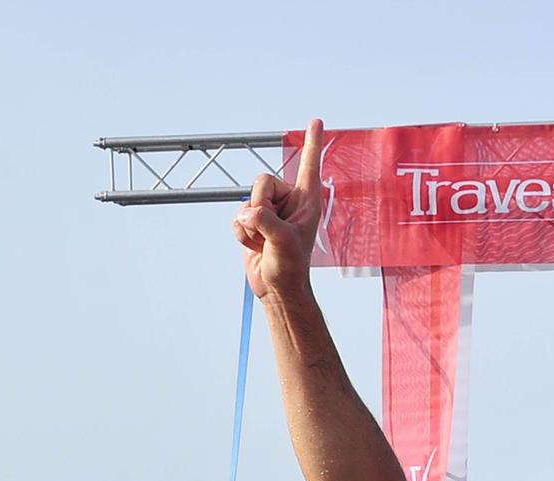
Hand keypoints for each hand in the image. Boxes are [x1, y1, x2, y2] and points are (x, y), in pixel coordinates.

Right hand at [235, 119, 326, 299]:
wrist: (277, 287)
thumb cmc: (290, 267)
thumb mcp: (283, 242)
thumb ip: (266, 221)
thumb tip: (249, 212)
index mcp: (306, 200)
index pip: (308, 165)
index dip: (312, 142)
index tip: (316, 120)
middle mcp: (288, 201)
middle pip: (261, 181)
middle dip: (260, 206)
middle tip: (270, 232)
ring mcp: (270, 210)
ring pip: (247, 199)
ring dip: (250, 225)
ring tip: (265, 243)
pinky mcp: (253, 221)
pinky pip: (237, 216)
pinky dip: (242, 234)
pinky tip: (255, 246)